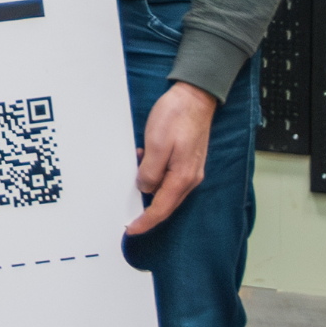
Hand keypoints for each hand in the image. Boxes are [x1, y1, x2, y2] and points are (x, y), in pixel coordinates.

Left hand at [127, 81, 216, 234]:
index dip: (145, 222)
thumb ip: (150, 172)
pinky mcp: (188, 160)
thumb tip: (145, 188)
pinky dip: (157, 178)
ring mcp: (191, 169)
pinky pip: (171, 178)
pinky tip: (146, 166)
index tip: (131, 229)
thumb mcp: (156, 144)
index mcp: (182, 177)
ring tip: (135, 181)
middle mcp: (190, 178)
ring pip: (168, 191)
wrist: (195, 96)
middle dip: (148, 213)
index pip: (161, 209)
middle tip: (130, 217)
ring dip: (151, 191)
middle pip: (166, 204)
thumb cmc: (176, 116)